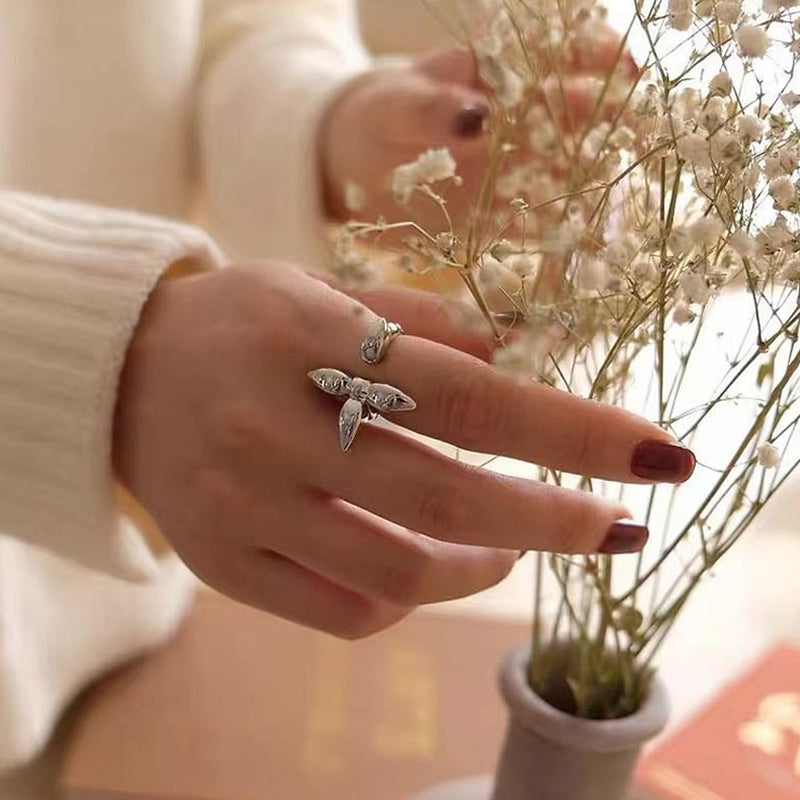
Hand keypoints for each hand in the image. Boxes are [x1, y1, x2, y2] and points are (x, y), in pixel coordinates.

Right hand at [114, 264, 693, 638]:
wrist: (118, 374)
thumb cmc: (238, 324)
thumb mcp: (316, 288)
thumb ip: (410, 319)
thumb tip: (505, 358)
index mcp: (303, 338)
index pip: (465, 394)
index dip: (571, 432)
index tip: (656, 455)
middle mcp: (268, 426)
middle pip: (444, 495)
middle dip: (554, 519)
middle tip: (614, 526)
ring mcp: (240, 505)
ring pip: (398, 572)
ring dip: (483, 567)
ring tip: (512, 543)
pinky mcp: (221, 563)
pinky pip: (341, 609)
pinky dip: (408, 598)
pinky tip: (424, 562)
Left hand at [320, 27, 637, 231]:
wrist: (354, 167)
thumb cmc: (375, 120)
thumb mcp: (393, 105)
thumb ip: (431, 107)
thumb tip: (478, 113)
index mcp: (500, 75)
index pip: (563, 56)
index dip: (600, 57)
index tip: (624, 67)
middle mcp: (523, 120)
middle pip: (584, 120)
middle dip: (614, 130)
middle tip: (632, 145)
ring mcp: (520, 169)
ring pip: (576, 175)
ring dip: (601, 193)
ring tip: (617, 219)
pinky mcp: (507, 214)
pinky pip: (545, 225)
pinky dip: (566, 239)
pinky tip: (584, 256)